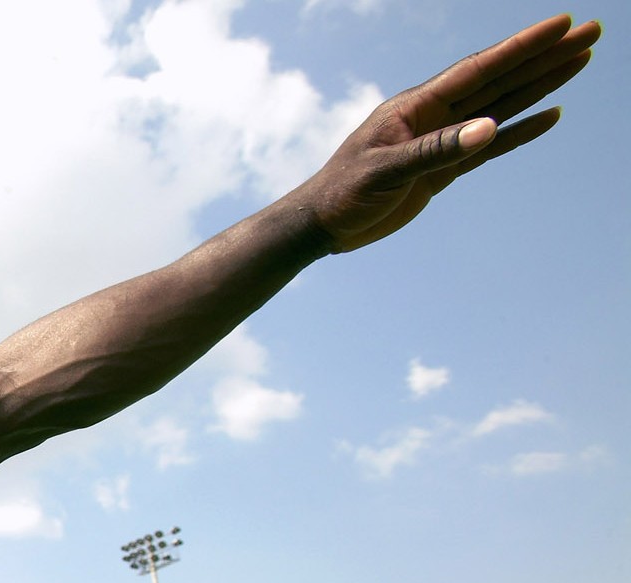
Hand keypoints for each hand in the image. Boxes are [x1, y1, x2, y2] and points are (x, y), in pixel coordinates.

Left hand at [298, 14, 599, 252]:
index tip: (561, 25)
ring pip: (502, 105)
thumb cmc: (342, 194)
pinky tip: (552, 115)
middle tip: (594, 31)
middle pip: (501, 79)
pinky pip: (491, 145)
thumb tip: (488, 128)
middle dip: (546, 55)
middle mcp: (433, 115)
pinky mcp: (443, 168)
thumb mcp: (385, 172)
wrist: (322, 224)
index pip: (480, 69)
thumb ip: (435, 151)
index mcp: (416, 106)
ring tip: (582, 59)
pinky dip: (521, 130)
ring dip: (542, 83)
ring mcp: (441, 140)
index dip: (522, 47)